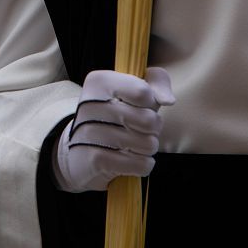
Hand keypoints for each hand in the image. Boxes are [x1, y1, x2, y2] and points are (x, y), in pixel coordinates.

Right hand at [51, 67, 174, 192]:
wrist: (79, 154)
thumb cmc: (115, 117)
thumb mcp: (134, 92)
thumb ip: (156, 82)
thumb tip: (168, 100)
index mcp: (99, 82)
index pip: (143, 92)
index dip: (150, 103)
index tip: (138, 107)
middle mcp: (90, 104)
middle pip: (149, 119)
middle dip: (153, 129)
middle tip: (137, 130)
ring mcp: (90, 132)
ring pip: (148, 144)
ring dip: (147, 148)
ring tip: (133, 145)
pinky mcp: (95, 160)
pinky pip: (141, 164)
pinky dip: (142, 165)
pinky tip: (129, 160)